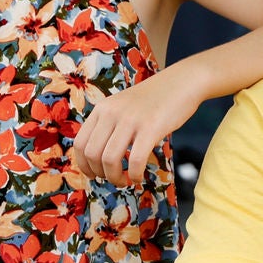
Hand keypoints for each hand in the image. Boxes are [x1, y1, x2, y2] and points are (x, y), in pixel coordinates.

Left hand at [69, 66, 205, 186]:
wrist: (182, 82)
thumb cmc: (155, 99)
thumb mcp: (123, 106)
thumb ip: (109, 124)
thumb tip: (99, 156)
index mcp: (102, 108)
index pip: (80, 143)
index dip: (83, 165)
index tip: (94, 174)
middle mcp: (112, 113)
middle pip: (92, 154)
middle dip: (100, 174)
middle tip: (113, 179)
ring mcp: (131, 120)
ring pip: (109, 160)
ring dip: (115, 178)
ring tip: (125, 180)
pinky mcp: (151, 128)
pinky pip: (136, 160)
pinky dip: (135, 175)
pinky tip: (139, 177)